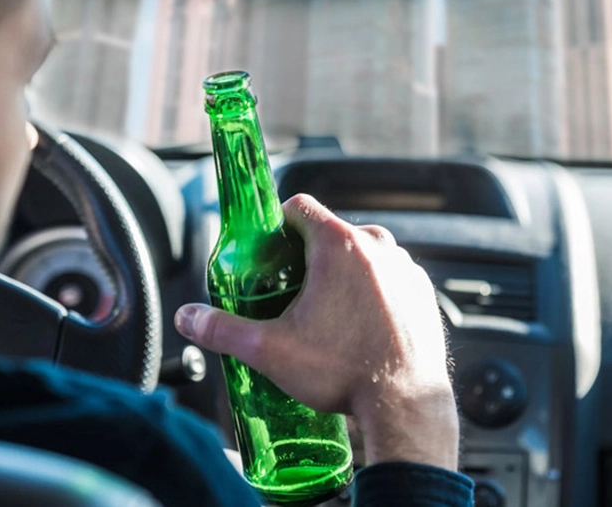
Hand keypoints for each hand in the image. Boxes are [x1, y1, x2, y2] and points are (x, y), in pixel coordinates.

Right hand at [174, 194, 459, 469]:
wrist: (404, 405)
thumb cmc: (344, 372)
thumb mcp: (270, 350)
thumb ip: (222, 329)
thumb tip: (188, 318)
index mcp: (338, 245)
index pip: (299, 206)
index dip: (277, 224)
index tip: (268, 250)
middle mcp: (378, 247)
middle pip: (331, 231)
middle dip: (308, 255)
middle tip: (290, 291)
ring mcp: (405, 268)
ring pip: (365, 255)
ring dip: (344, 273)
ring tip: (326, 313)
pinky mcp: (423, 292)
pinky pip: (391, 278)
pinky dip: (374, 292)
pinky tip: (359, 325)